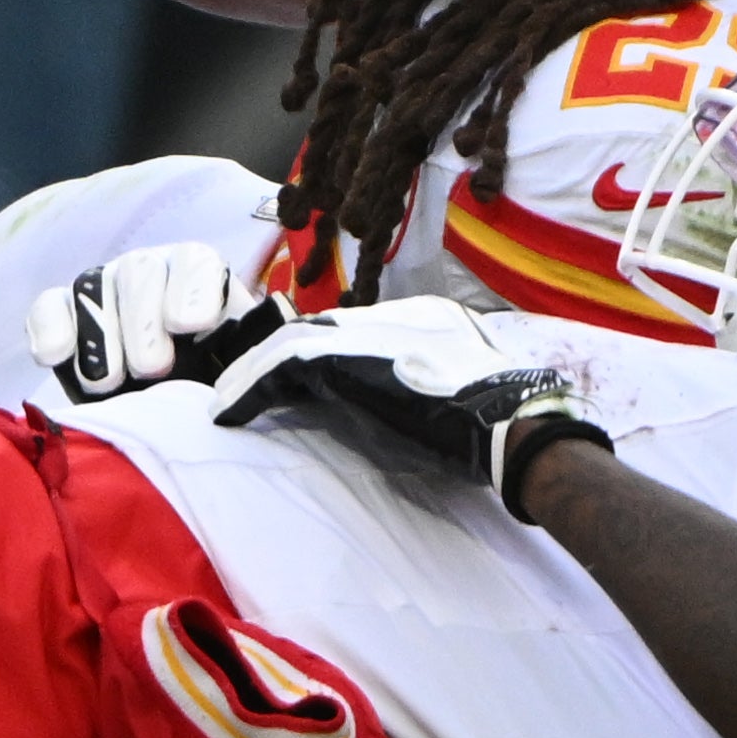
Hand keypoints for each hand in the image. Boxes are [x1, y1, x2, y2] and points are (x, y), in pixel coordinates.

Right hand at [27, 244, 283, 399]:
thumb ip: (244, 366)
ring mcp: (102, 287)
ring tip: (107, 381)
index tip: (192, 325)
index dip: (193, 288)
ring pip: (93, 286)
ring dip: (99, 334)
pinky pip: (49, 305)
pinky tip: (55, 357)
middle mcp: (150, 271)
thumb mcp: (234, 372)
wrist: (163, 407)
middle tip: (152, 370)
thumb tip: (256, 377)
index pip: (196, 263)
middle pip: (141, 272)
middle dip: (144, 321)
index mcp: (200, 277)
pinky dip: (51, 328)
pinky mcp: (61, 311)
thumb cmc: (207, 386)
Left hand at [212, 300, 607, 518]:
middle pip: (314, 329)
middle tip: (237, 388)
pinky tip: (228, 414)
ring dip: (249, 375)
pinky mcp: (347, 355)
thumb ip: (415, 383)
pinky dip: (250, 388)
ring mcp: (368, 328)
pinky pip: (281, 365)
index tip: (283, 384)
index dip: (311, 357)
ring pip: (288, 342)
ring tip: (222, 403)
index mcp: (420, 317)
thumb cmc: (493, 424)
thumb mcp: (451, 392)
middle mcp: (390, 313)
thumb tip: (379, 404)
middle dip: (272, 359)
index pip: (348, 330)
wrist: (514, 424)